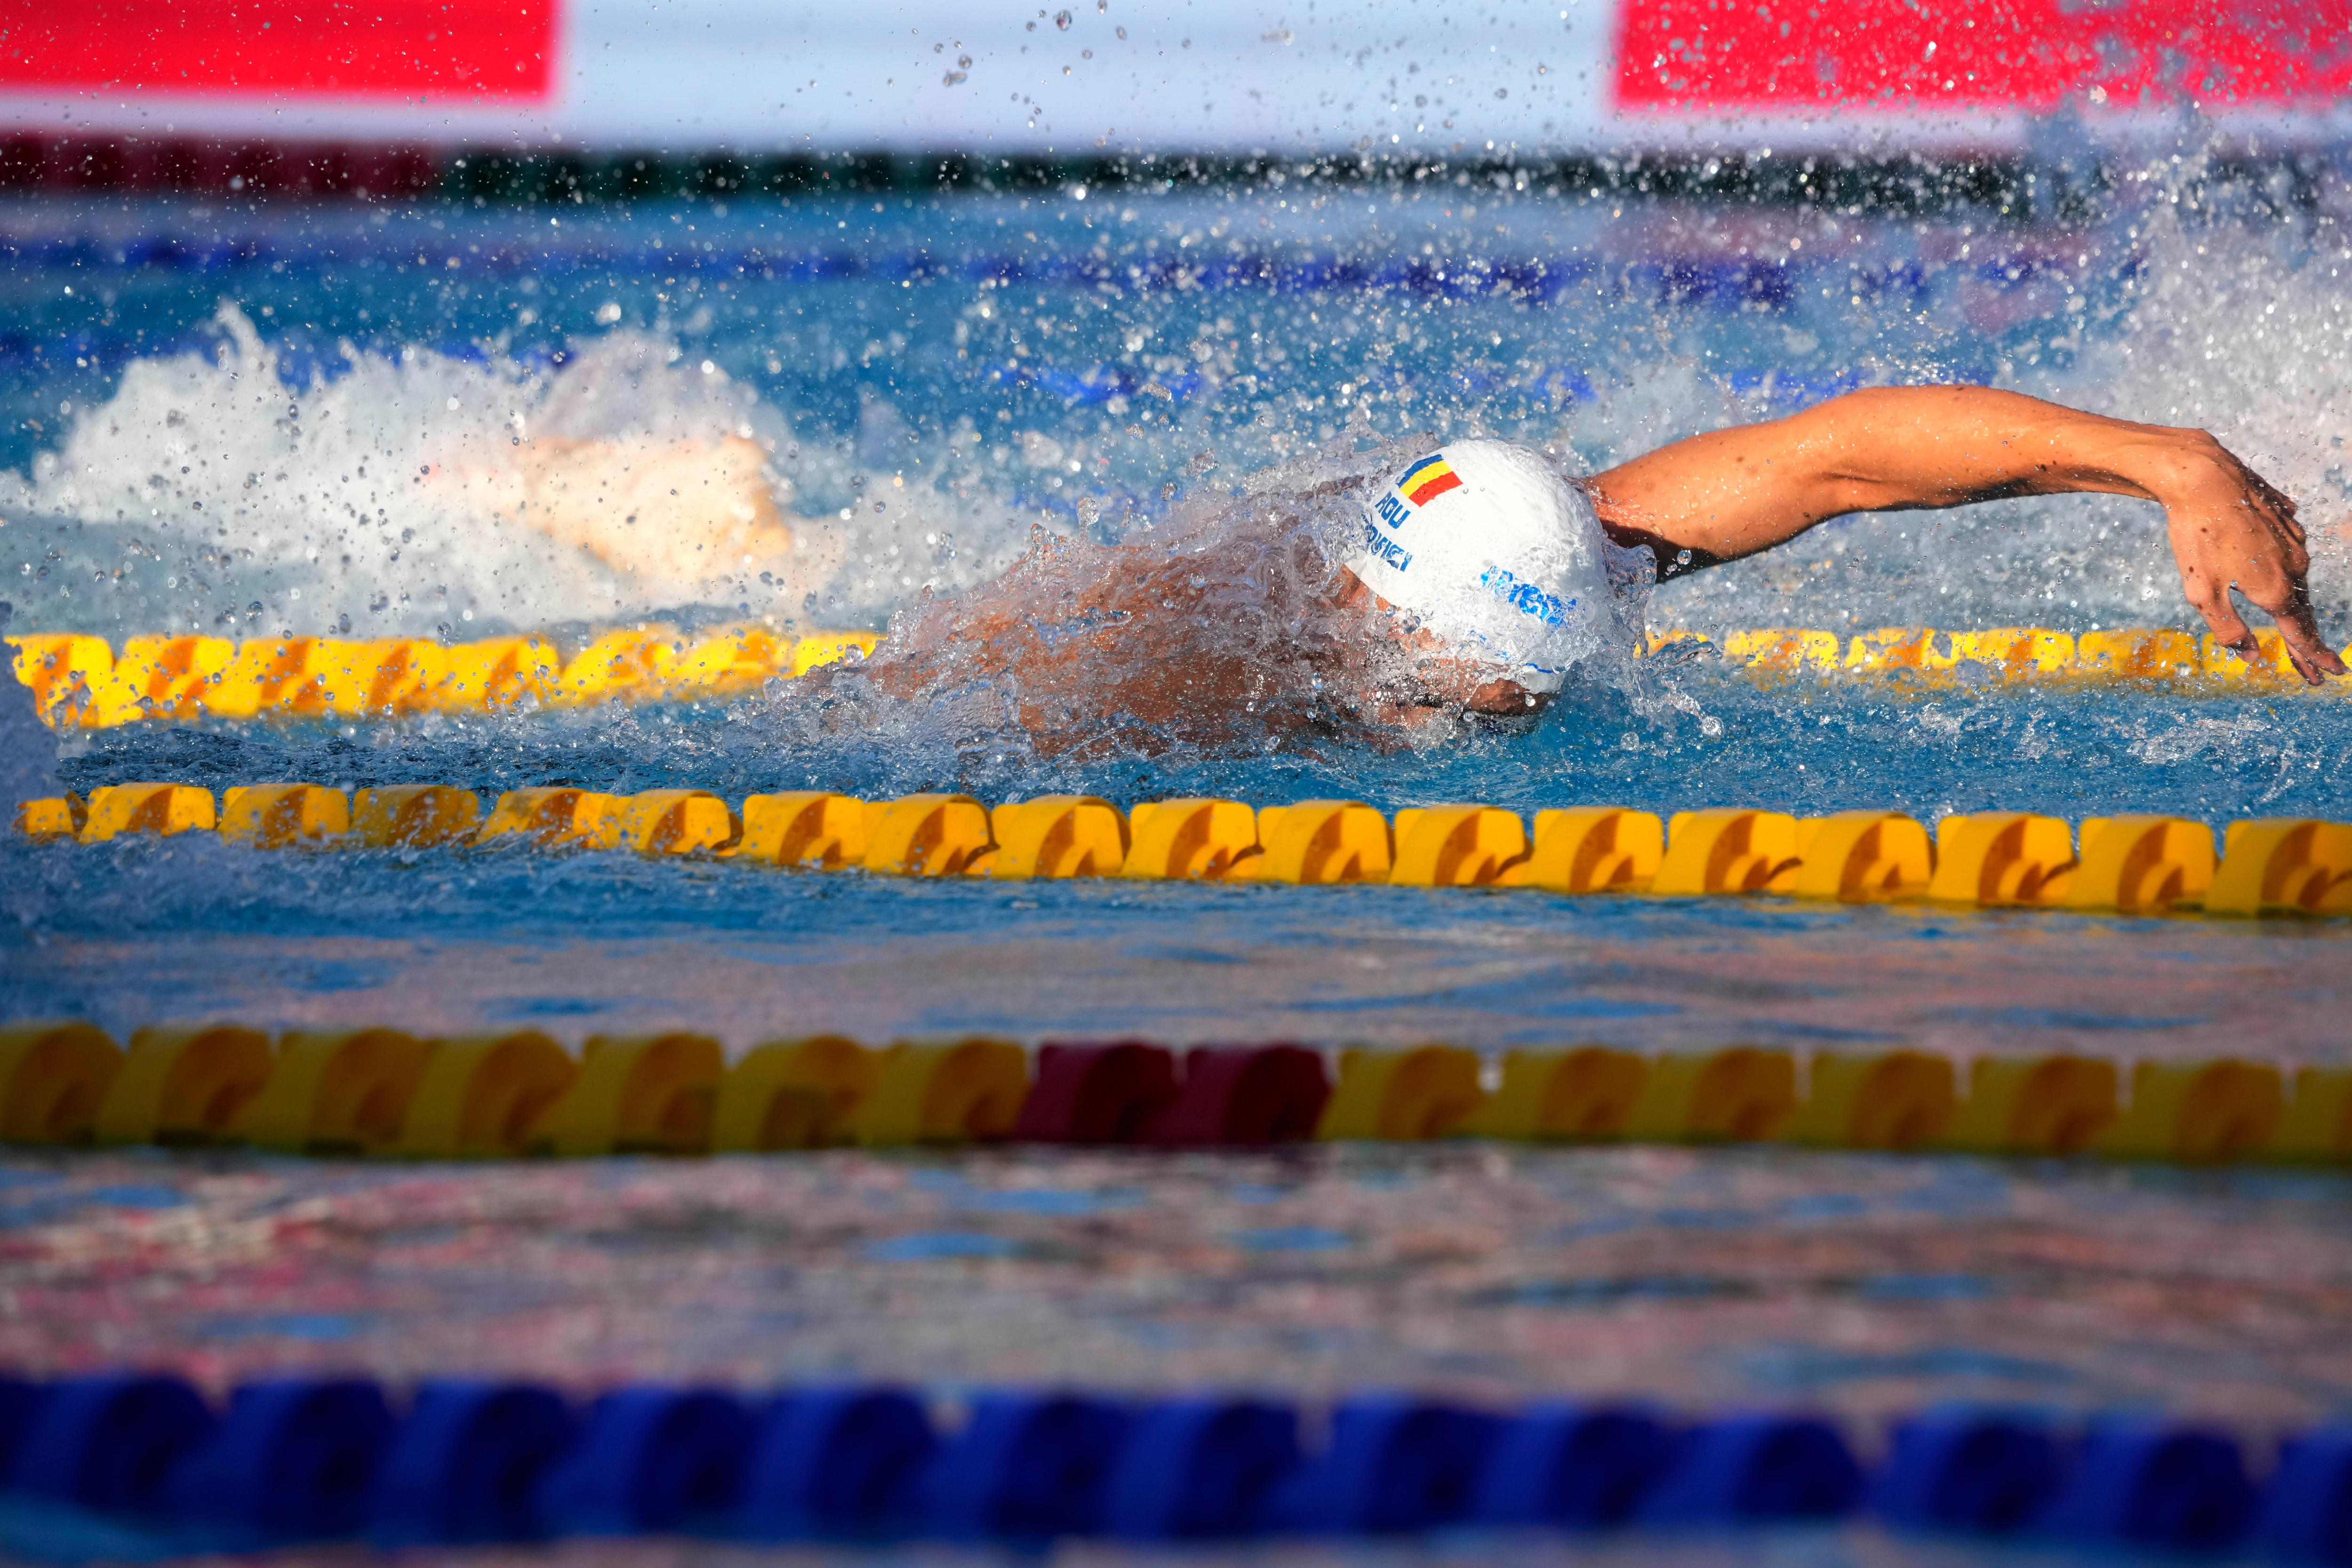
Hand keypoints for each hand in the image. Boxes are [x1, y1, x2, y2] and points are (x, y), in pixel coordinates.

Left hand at [2144, 431, 2345, 684]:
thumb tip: (2249, 657)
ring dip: (2297, 605)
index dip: (2312, 656)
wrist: (2203, 477)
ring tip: (2299, 627)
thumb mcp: (2201, 592)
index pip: (2300, 632)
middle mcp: (2292, 564)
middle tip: (2316, 669)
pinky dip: (2287, 566)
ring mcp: (2292, 539)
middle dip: (2308, 642)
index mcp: (2275, 588)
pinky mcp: (2283, 518)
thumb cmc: (2197, 536)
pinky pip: (2289, 548)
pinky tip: (2285, 572)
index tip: (2327, 674)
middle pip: (2302, 610)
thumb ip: (2227, 629)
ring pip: (2296, 578)